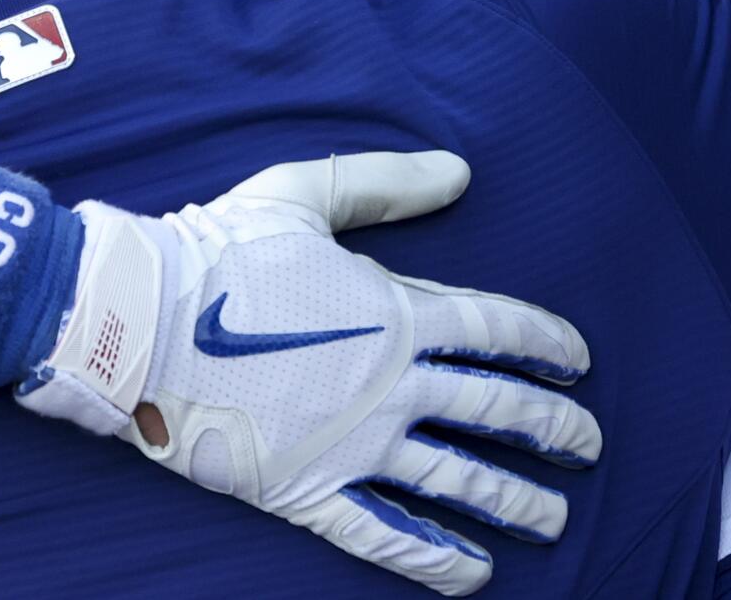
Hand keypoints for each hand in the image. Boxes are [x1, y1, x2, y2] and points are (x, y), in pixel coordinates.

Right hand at [16, 150, 597, 594]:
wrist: (141, 321)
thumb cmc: (217, 251)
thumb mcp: (303, 194)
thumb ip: (385, 185)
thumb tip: (461, 171)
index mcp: (395, 312)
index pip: (496, 329)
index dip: (547, 344)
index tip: (579, 361)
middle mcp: (392, 384)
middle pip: (496, 410)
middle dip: (553, 430)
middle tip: (589, 446)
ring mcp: (356, 444)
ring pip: (457, 481)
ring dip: (514, 502)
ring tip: (555, 521)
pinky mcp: (312, 491)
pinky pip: (387, 536)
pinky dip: (435, 560)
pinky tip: (473, 576)